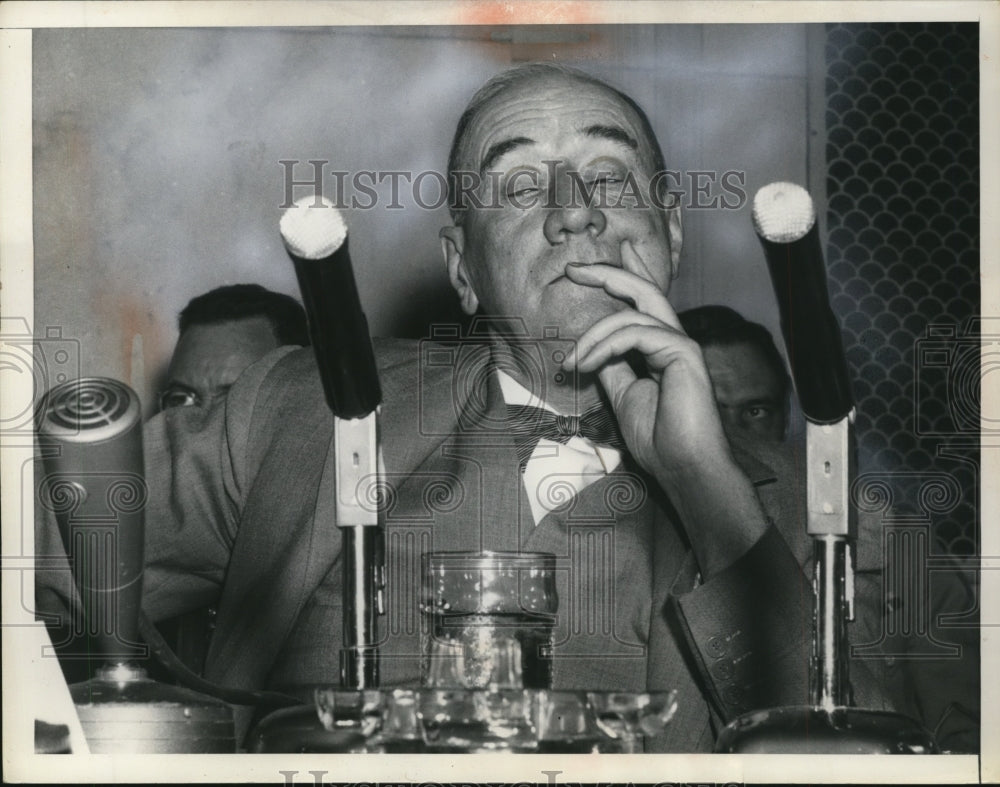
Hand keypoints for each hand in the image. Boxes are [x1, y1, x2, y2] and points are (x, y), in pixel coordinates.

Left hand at [561, 240, 767, 574]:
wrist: (683, 466)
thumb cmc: (658, 438)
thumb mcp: (623, 394)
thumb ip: (612, 366)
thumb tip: (591, 347)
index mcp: (661, 347)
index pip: (639, 303)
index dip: (617, 279)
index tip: (583, 270)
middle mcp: (674, 340)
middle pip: (643, 290)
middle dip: (607, 273)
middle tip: (573, 267)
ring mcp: (681, 344)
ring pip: (631, 315)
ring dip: (592, 337)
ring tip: (571, 364)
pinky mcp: (683, 352)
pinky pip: (635, 334)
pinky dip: (605, 346)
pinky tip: (586, 366)